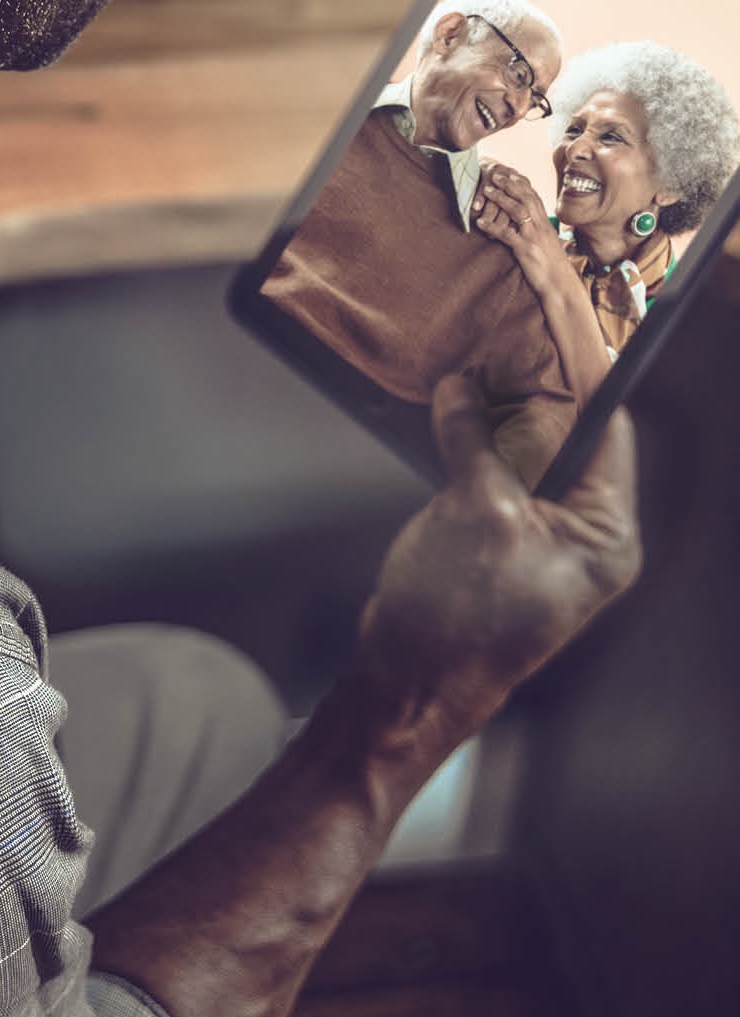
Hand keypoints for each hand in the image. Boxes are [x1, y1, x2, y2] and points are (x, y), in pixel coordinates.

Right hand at [354, 372, 639, 753]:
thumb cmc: (456, 620)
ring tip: (476, 374)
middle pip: (571, 443)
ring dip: (501, 420)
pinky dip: (480, 447)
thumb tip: (462, 387)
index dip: (580, 381)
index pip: (609, 435)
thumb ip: (473, 439)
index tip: (553, 334)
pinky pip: (502, 479)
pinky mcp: (504, 542)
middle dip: (534, 396)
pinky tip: (456, 417)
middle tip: (504, 347)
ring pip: (530, 458)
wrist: (407, 682)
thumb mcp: (475, 509)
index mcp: (604, 537)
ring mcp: (544, 542)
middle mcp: (585, 539)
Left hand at [472, 164, 559, 284]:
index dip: (522, 184)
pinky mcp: (525, 250)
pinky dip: (492, 226)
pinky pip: (507, 234)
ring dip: (501, 199)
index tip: (511, 174)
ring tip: (486, 190)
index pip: (534, 197)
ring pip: (518, 211)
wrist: (560, 285)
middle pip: (526, 198)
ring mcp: (534, 237)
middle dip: (510, 185)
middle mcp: (541, 227)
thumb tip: (525, 226)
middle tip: (495, 175)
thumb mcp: (547, 245)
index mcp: (546, 224)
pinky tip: (480, 222)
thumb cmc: (552, 267)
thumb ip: (537, 233)